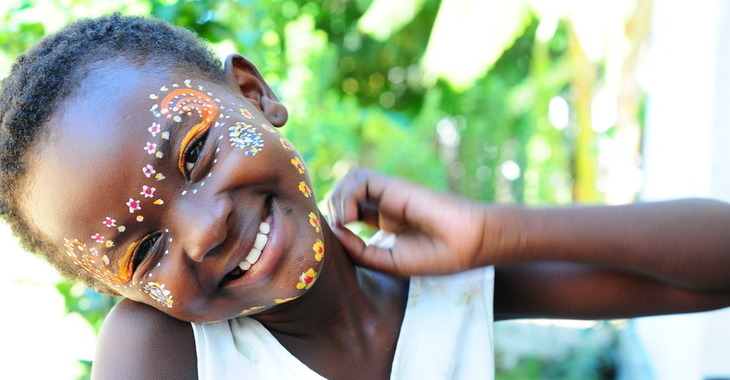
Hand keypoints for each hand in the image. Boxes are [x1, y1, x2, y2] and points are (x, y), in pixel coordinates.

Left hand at [328, 169, 510, 275]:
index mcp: (388, 221)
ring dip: (338, 199)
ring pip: (349, 181)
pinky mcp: (395, 185)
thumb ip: (361, 250)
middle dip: (334, 209)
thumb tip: (335, 232)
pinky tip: (352, 217)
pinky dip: (348, 195)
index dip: (338, 224)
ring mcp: (390, 193)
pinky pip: (360, 178)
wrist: (468, 243)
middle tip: (341, 229)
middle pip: (346, 194)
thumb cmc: (437, 256)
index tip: (339, 242)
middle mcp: (386, 204)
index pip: (352, 212)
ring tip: (346, 222)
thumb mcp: (391, 261)